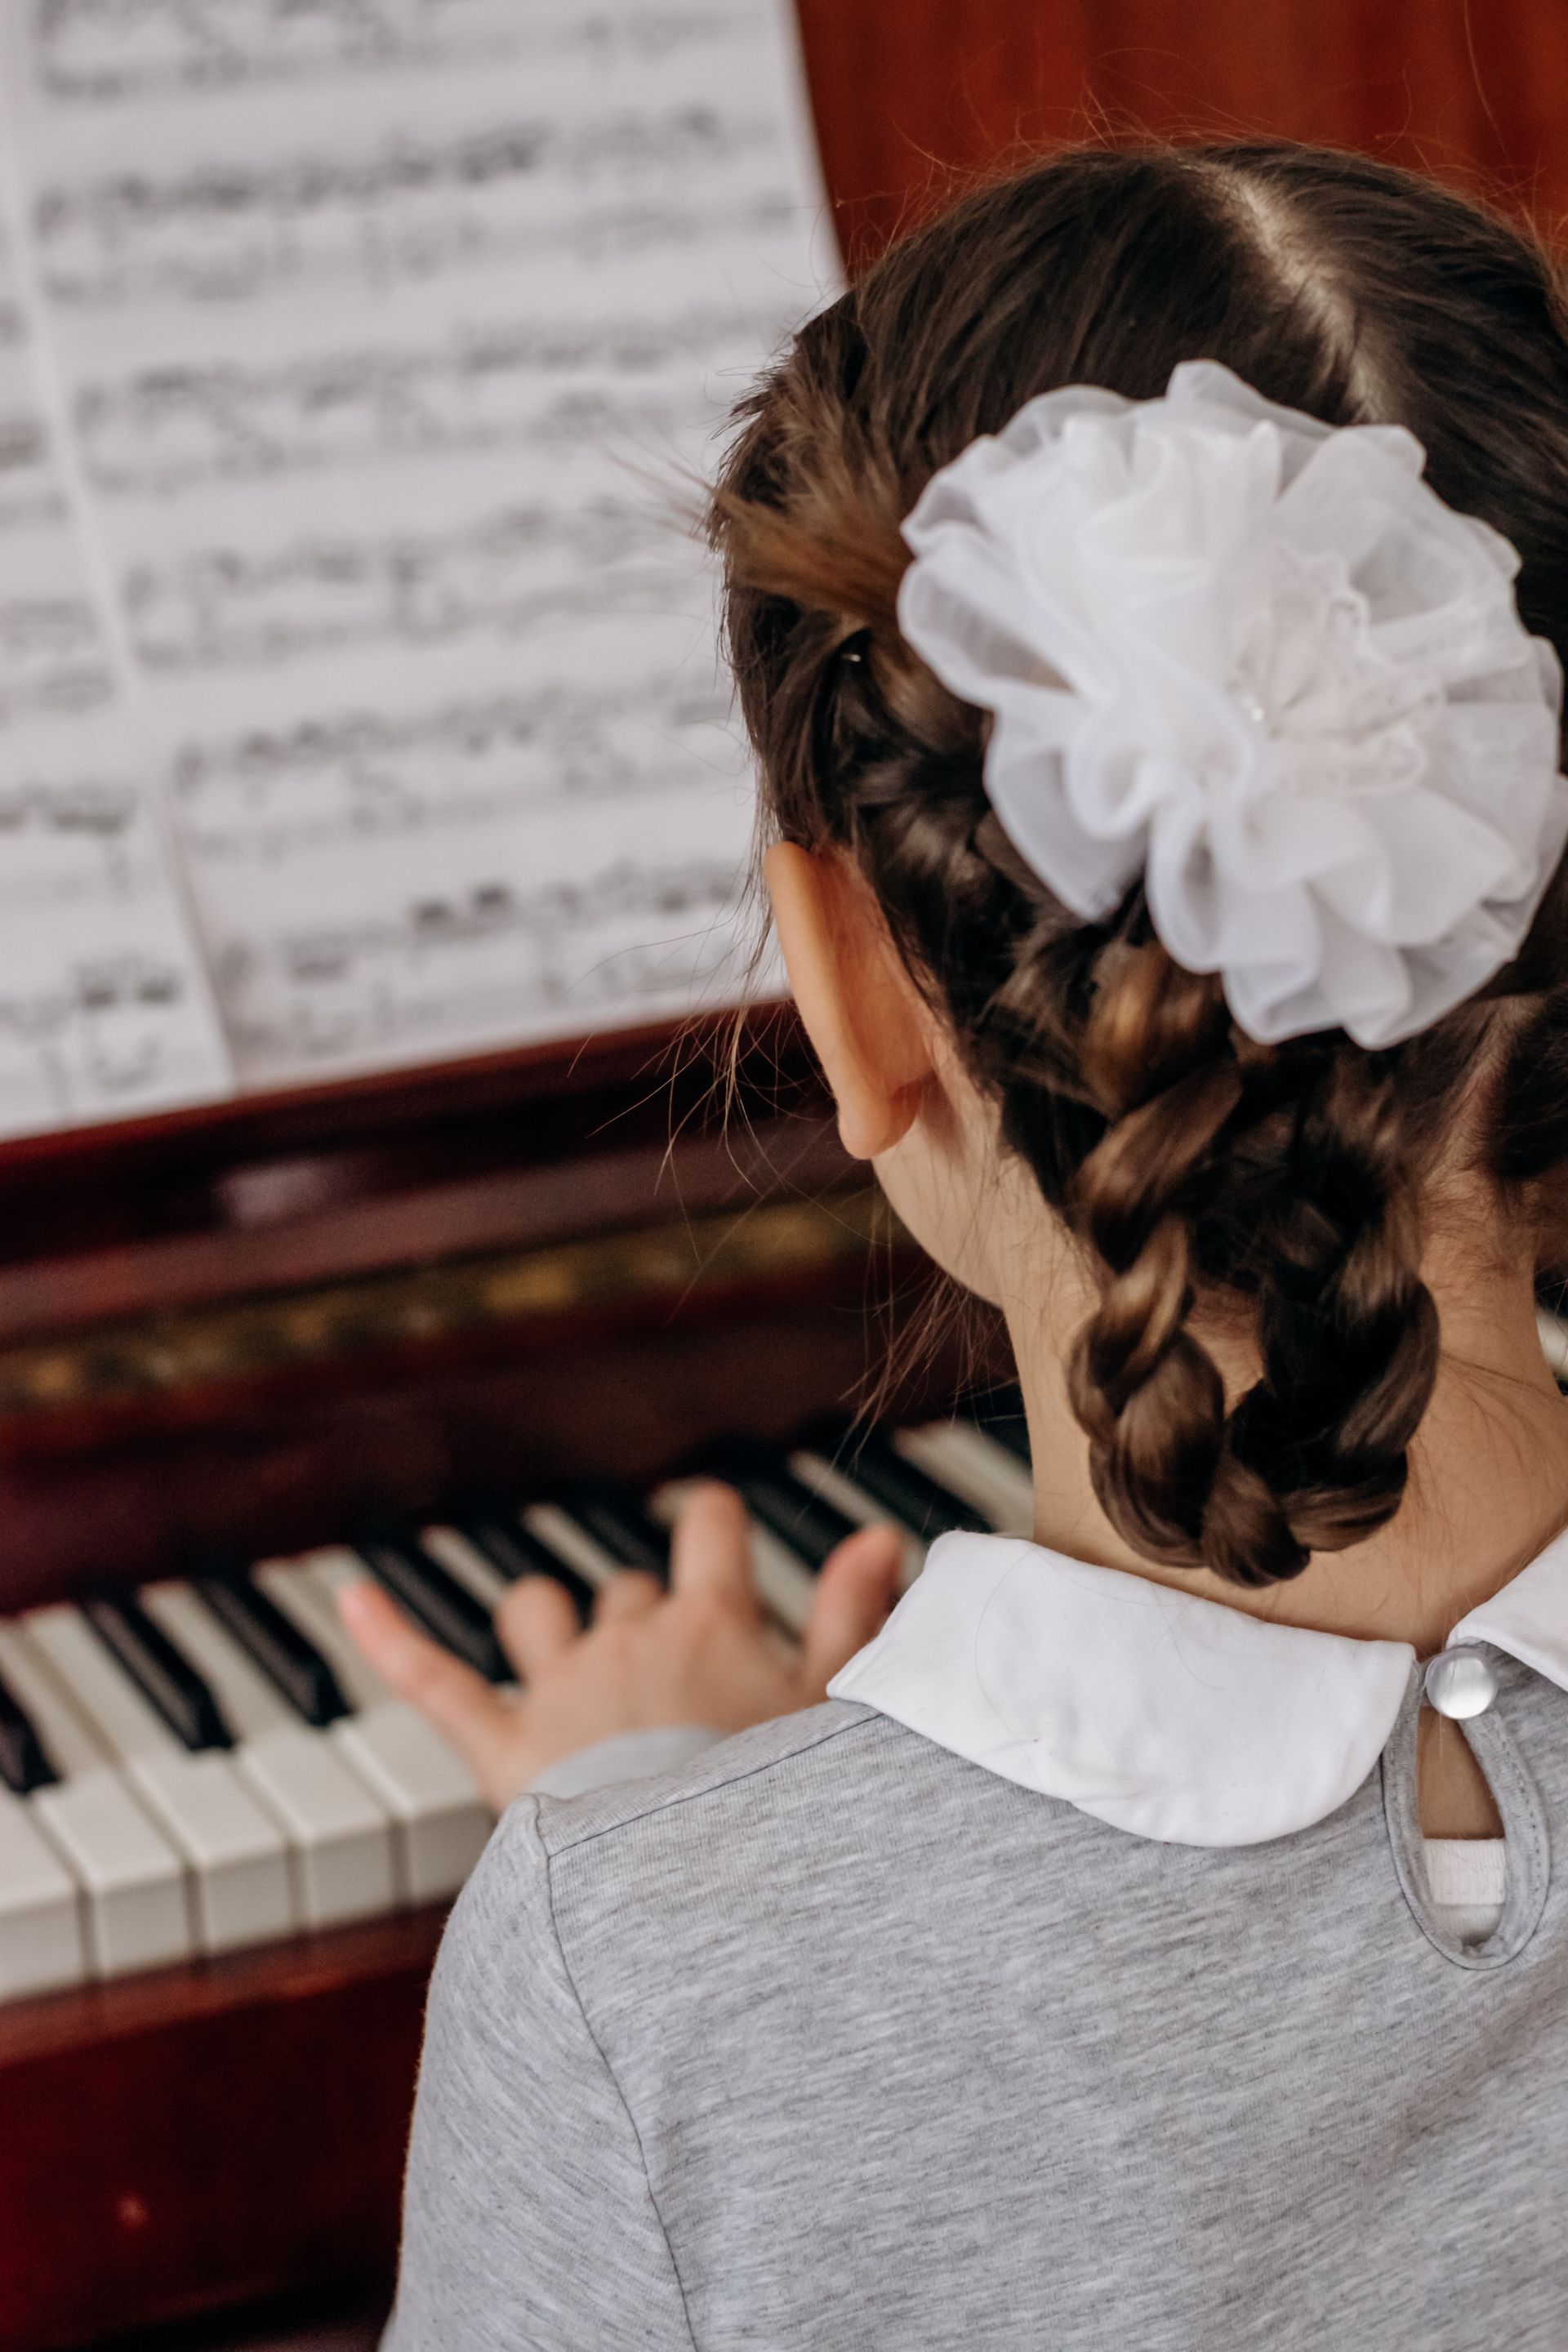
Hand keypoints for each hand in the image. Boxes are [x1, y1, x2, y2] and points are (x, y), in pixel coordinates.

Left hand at [337, 1481, 903, 1810]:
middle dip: (644, 1615)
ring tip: (567, 1655)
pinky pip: (432, 1678)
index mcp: (712, 1623)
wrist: (694, 1900)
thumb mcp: (841, 1714)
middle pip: (627, 1588)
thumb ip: (857, 1618)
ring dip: (548, 1622)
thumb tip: (881, 1537)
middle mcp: (629, 1638)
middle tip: (678, 1684)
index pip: (710, 1526)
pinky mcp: (504, 1750)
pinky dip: (389, 1634)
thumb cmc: (779, 1815)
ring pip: (537, 1612)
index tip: (719, 1532)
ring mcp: (561, 1690)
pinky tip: (357, 1597)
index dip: (712, 1523)